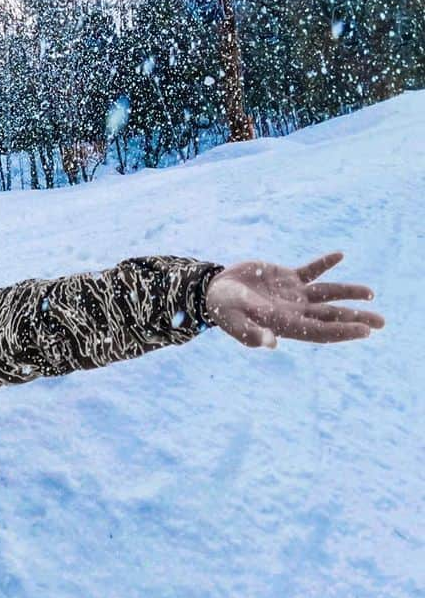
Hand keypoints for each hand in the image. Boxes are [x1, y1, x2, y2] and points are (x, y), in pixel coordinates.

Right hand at [205, 251, 383, 348]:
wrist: (215, 292)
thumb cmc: (224, 310)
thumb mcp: (234, 321)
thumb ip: (251, 332)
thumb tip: (271, 343)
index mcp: (286, 324)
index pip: (321, 331)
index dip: (342, 331)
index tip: (364, 330)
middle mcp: (295, 310)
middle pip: (331, 315)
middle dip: (356, 318)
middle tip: (382, 322)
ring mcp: (293, 293)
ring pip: (327, 293)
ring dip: (348, 293)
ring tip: (371, 293)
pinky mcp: (286, 277)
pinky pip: (310, 271)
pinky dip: (324, 263)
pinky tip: (340, 255)